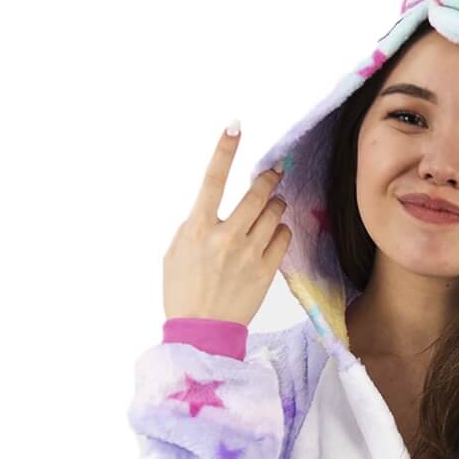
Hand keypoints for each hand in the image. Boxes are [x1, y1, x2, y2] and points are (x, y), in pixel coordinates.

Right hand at [163, 123, 290, 326]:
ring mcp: (248, 253)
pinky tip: (274, 233)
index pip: (212, 180)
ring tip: (273, 205)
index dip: (224, 150)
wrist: (201, 331)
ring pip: (274, 212)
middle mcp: (225, 237)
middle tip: (274, 172)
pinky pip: (283, 236)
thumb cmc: (184, 291)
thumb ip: (194, 225)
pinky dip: (281, 230)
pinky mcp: (266, 270)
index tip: (235, 127)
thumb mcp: (176, 252)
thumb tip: (212, 208)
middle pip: (256, 193)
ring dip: (276, 203)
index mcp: (197, 228)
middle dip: (269, 178)